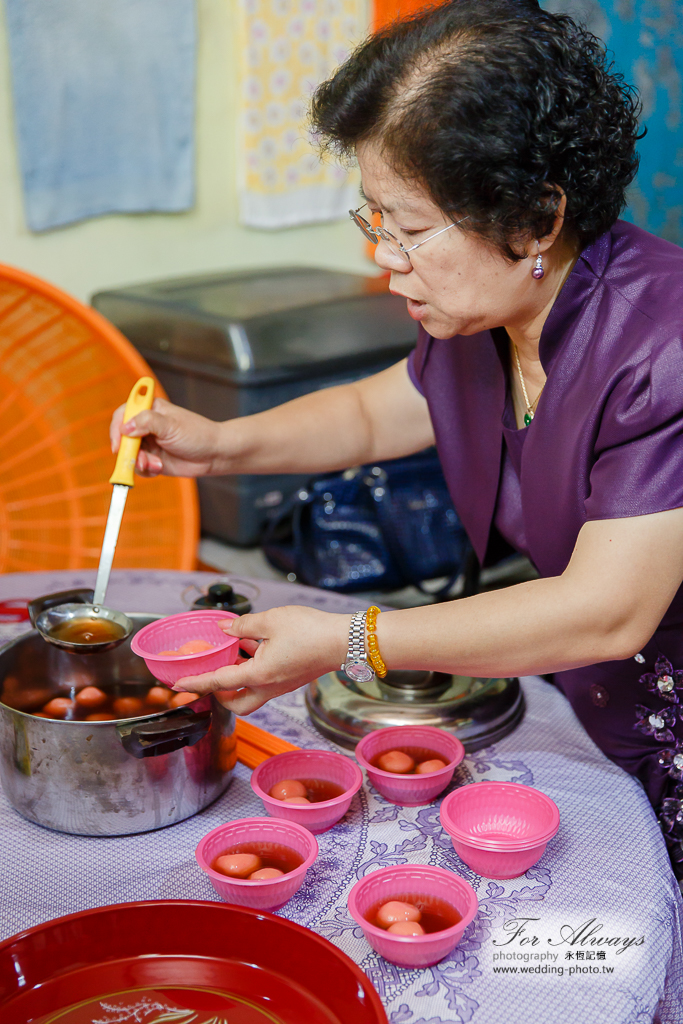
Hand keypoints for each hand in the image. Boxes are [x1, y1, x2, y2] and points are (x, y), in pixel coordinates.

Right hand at [109, 397, 224, 476]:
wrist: (214, 454)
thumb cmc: (197, 434)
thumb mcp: (171, 425)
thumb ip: (148, 422)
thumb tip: (126, 427)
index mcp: (149, 409)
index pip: (123, 414)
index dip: (117, 428)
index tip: (119, 444)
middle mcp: (146, 426)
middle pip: (122, 438)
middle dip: (129, 452)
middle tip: (139, 460)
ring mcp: (148, 443)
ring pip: (130, 455)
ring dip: (140, 463)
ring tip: (156, 465)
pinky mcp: (152, 459)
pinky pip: (139, 467)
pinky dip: (146, 470)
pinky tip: (160, 468)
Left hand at [171, 606, 349, 714]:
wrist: (343, 640)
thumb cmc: (311, 631)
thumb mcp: (271, 620)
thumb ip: (243, 624)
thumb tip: (224, 627)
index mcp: (259, 675)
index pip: (218, 682)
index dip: (196, 683)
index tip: (178, 686)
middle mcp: (269, 686)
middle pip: (237, 704)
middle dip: (219, 695)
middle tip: (208, 677)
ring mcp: (282, 685)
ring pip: (251, 694)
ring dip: (237, 679)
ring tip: (231, 652)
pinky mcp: (291, 678)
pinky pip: (265, 681)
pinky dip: (253, 669)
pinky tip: (253, 645)